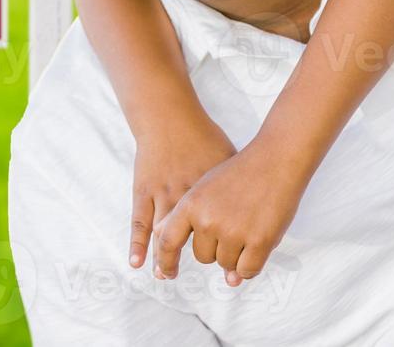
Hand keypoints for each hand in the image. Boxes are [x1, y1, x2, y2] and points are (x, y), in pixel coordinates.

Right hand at [128, 113, 234, 269]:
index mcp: (212, 194)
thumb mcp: (229, 160)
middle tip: (210, 276)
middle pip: (198, 241)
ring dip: (166, 260)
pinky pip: (140, 223)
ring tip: (168, 275)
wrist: (171, 118)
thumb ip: (239, 185)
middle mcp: (188, 199)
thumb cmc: (204, 137)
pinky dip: (138, 244)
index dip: (232, 257)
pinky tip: (137, 262)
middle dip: (206, 261)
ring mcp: (163, 195)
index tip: (236, 272)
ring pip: (166, 237)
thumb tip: (256, 203)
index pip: (226, 234)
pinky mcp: (144, 191)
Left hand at [151, 143, 308, 285]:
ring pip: (226, 264)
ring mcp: (233, 231)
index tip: (166, 274)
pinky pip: (247, 270)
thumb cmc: (239, 174)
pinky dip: (250, 265)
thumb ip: (192, 221)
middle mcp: (207, 220)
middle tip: (232, 226)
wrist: (274, 160)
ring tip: (247, 226)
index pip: (168, 240)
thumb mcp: (204, 189)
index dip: (165, 261)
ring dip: (236, 255)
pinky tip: (257, 246)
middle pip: (202, 257)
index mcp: (190, 204)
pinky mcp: (259, 241)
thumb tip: (190, 253)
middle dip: (216, 249)